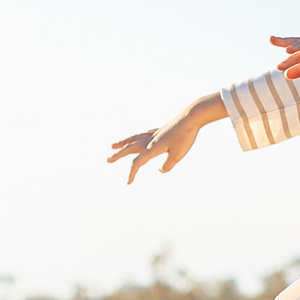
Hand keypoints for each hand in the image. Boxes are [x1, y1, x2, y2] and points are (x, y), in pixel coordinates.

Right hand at [108, 93, 225, 183]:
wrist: (191, 117)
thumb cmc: (185, 136)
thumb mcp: (178, 155)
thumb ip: (167, 165)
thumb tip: (161, 169)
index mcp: (153, 148)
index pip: (138, 162)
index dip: (131, 173)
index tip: (128, 183)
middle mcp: (150, 140)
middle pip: (130, 148)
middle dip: (118, 155)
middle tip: (108, 160)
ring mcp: (154, 134)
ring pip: (134, 139)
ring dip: (123, 143)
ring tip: (113, 144)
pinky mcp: (160, 130)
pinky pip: (144, 134)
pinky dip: (136, 137)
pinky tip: (137, 137)